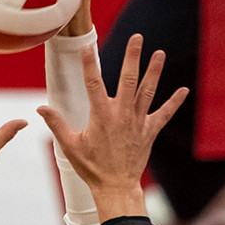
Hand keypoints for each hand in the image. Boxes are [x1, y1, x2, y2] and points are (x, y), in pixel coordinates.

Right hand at [36, 33, 187, 219]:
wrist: (116, 187)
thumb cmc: (91, 167)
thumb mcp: (69, 146)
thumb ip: (56, 124)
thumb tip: (39, 108)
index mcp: (101, 116)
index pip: (93, 83)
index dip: (89, 63)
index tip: (86, 46)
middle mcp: (121, 115)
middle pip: (128, 80)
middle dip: (132, 57)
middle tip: (137, 37)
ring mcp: (138, 122)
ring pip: (147, 92)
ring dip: (154, 71)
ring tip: (159, 53)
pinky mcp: (149, 132)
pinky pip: (164, 114)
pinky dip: (174, 102)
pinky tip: (184, 90)